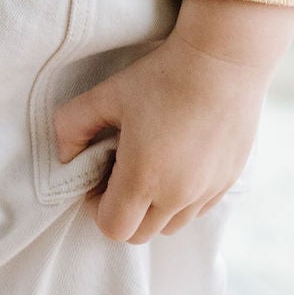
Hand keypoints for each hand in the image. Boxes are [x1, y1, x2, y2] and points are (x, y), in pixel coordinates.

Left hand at [53, 0, 293, 246]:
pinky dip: (181, 199)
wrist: (225, 60)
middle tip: (120, 173)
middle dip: (122, 211)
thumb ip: (71, 126)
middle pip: (140, 234)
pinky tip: (177, 162)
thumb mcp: (105, 94)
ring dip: (152, 208)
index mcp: (144, 177)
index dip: (97, 208)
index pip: (112, 227)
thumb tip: (65, 156)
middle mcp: (178, 194)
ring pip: (170, 226)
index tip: (99, 179)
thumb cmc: (163, 75)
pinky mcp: (228, 181)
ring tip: (150, 167)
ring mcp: (207, 191)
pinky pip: (198, 210)